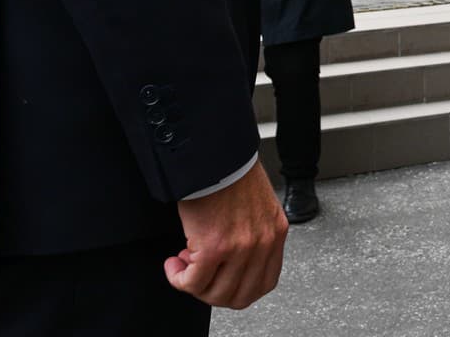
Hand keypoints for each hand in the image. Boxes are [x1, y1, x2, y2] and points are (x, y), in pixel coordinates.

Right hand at [167, 160, 287, 308]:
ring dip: (194, 285)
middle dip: (214, 291)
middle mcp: (263, 242)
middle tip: (199, 275)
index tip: (221, 279)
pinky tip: (173, 263)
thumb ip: (253, 233)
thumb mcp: (257, 204)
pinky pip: (192, 282)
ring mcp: (240, 247)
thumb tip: (232, 259)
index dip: (237, 289)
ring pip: (215, 294)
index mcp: (276, 231)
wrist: (215, 154)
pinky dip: (177, 278)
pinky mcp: (214, 247)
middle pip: (239, 296)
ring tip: (184, 264)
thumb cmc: (231, 172)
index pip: (264, 282)